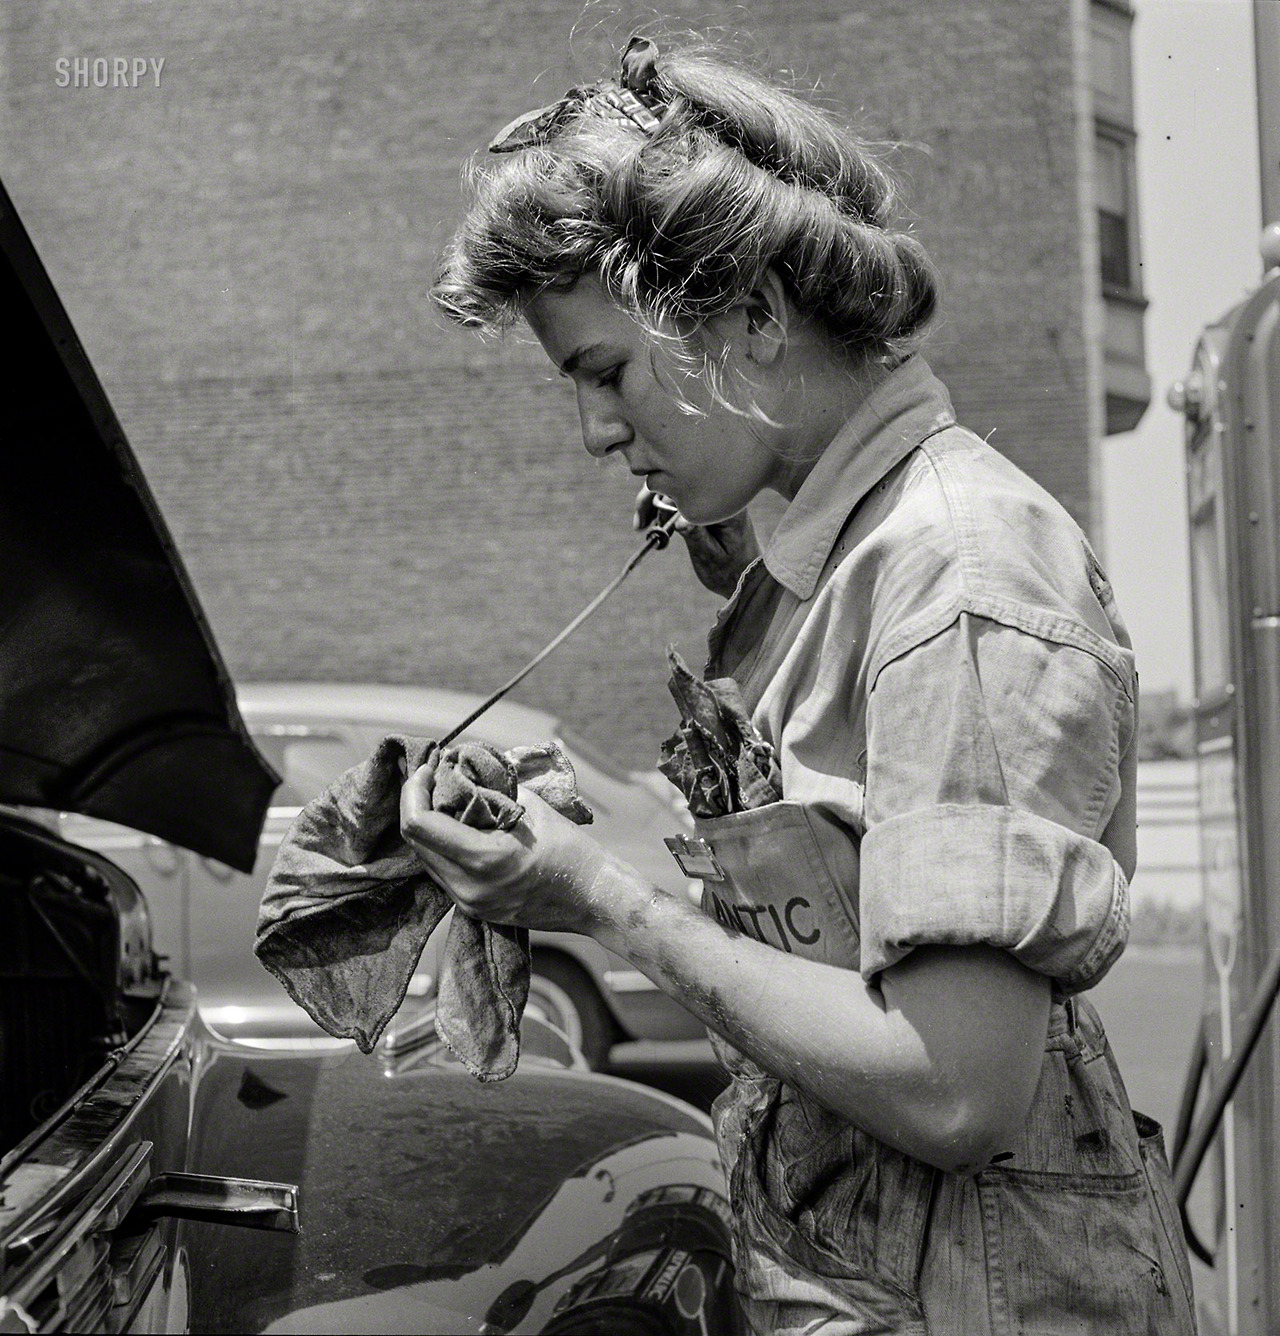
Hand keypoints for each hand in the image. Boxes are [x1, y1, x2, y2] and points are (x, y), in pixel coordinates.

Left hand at [400, 776, 617, 934]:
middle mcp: (469, 887)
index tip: (427, 770)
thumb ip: (491, 787)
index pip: (419, 825)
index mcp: (483, 859)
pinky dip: (445, 847)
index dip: (414, 792)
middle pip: (416, 843)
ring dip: (429, 828)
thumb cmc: (571, 850)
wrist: (594, 897)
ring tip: (445, 801)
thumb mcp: (531, 808)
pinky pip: (444, 874)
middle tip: (433, 780)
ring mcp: (470, 903)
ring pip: (427, 860)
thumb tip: (460, 767)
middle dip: (417, 806)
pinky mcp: (475, 910)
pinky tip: (459, 829)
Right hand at [634, 485, 759, 596]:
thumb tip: (679, 520)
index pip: (685, 487)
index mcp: (726, 505)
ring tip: (644, 527)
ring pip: (675, 489)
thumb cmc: (731, 571)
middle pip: (677, 482)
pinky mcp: (704, 504)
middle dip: (652, 500)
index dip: (658, 499)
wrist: (746, 578)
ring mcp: (711, 498)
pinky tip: (654, 524)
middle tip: (639, 525)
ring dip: (655, 505)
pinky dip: (663, 509)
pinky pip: (680, 498)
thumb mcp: (711, 557)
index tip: (644, 523)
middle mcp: (719, 495)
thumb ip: (696, 536)